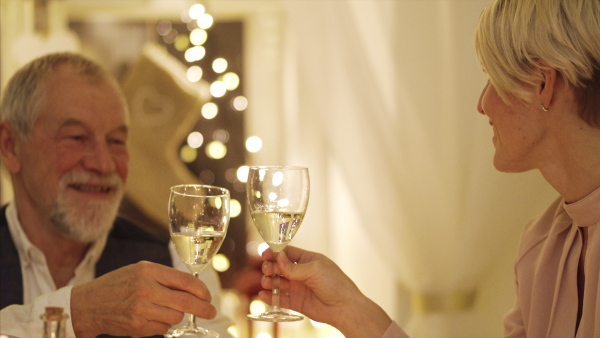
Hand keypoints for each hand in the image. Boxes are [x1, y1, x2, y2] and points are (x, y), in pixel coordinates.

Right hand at [70, 261, 215, 337]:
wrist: (88, 305)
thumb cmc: (118, 285)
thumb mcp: (140, 271)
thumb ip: (165, 277)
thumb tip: (194, 289)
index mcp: (148, 271)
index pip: (185, 281)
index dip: (201, 291)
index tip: (208, 297)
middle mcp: (145, 289)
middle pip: (185, 302)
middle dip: (203, 309)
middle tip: (211, 312)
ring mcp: (141, 309)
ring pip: (176, 317)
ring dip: (175, 316)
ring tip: (161, 310)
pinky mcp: (137, 326)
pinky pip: (163, 328)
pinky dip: (161, 325)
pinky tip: (149, 318)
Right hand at [259, 246, 391, 337]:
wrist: (344, 307)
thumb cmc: (335, 284)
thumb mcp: (314, 270)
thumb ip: (294, 266)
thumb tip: (278, 258)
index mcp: (307, 260)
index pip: (287, 253)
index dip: (275, 253)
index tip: (265, 254)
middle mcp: (301, 273)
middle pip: (279, 267)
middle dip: (270, 267)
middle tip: (268, 270)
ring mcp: (298, 287)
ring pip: (278, 283)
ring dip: (269, 281)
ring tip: (267, 282)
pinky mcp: (296, 302)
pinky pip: (280, 299)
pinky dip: (270, 297)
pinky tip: (264, 295)